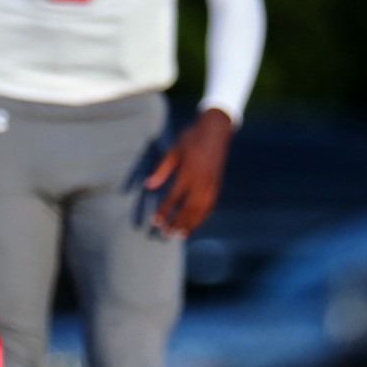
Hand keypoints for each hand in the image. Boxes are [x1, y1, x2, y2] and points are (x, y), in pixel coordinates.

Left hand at [145, 108, 232, 237]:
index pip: (173, 198)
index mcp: (188, 173)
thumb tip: (149, 186)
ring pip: (201, 210)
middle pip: (188, 209)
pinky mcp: (217, 185)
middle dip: (176, 223)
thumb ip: (161, 170)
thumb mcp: (173, 151)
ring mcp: (212, 185)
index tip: (155, 222)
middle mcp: (201, 182)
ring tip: (179, 235)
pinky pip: (210, 205)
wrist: (216, 131)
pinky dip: (203, 217)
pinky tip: (196, 223)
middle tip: (165, 234)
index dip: (164, 211)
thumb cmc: (191, 139)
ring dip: (190, 224)